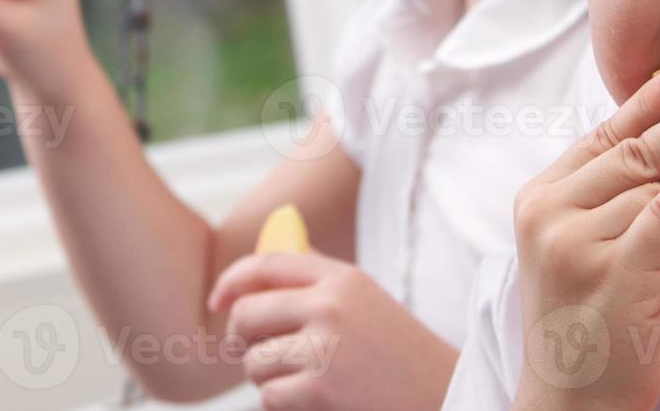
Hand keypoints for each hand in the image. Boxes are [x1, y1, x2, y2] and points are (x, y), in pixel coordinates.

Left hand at [207, 253, 456, 410]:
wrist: (442, 395)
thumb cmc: (397, 351)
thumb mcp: (363, 299)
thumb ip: (315, 278)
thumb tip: (259, 263)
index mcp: (341, 277)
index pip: (266, 265)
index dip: (231, 282)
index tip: (217, 302)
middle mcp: (331, 305)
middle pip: (248, 314)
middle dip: (242, 339)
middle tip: (253, 353)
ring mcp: (326, 347)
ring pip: (255, 361)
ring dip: (268, 377)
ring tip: (302, 380)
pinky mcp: (321, 389)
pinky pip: (268, 396)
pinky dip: (282, 404)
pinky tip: (313, 401)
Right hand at [511, 67, 659, 410]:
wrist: (570, 406)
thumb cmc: (590, 330)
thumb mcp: (589, 252)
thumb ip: (618, 202)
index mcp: (539, 199)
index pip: (603, 137)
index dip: (650, 103)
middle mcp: (549, 213)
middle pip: (632, 149)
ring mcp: (575, 242)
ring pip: (656, 178)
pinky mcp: (611, 272)